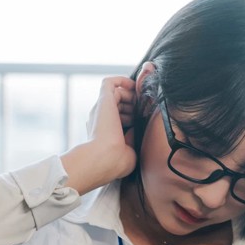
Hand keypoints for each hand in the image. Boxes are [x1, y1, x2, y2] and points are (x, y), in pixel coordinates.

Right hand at [60, 76, 137, 194]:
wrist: (103, 159)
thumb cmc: (115, 162)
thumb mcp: (130, 152)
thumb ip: (133, 138)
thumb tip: (137, 126)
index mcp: (104, 133)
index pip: (118, 118)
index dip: (132, 115)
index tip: (143, 120)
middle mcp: (100, 120)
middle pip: (117, 104)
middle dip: (133, 105)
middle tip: (145, 111)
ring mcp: (101, 109)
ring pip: (114, 93)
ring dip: (130, 95)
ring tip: (142, 102)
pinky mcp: (103, 100)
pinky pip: (110, 82)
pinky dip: (122, 81)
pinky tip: (134, 86)